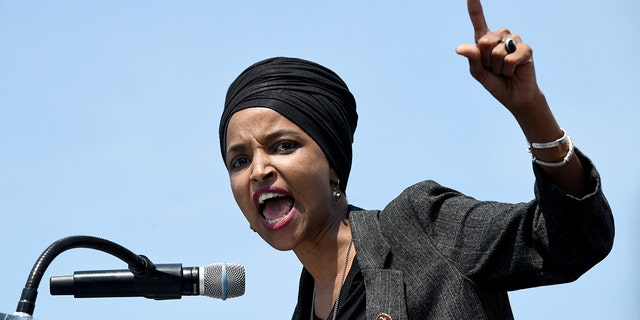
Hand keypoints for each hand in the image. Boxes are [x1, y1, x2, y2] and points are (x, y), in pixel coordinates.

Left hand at [456, 0, 542, 115]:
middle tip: (494, 68)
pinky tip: (514, 71)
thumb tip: (459, 48)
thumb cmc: (495, 83)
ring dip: (497, 67)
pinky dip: (508, 70)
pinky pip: (509, 59)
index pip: (478, 20)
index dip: (475, 7)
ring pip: (496, 52)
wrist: (514, 97)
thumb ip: (471, 59)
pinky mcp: (526, 49)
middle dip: (486, 61)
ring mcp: (514, 41)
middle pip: (484, 41)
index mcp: (485, 40)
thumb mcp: (478, 73)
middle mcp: (500, 36)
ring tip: (504, 70)